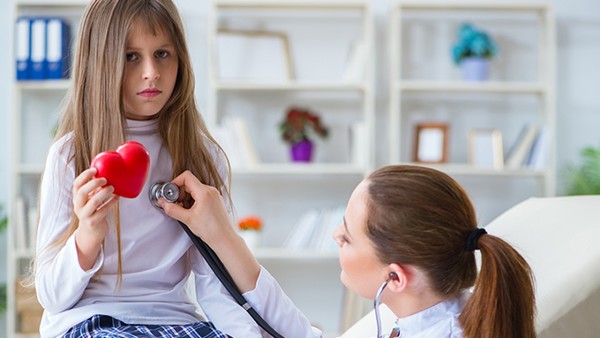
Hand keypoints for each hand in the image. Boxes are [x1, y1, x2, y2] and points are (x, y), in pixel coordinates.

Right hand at [73, 168, 117, 269]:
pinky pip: (104, 210)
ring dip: (104, 193)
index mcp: (77, 198)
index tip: (94, 169)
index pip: (76, 185)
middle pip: (82, 192)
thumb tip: (106, 172)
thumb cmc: (94, 211)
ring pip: (94, 202)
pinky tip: (117, 198)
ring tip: (113, 188)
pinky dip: (111, 202)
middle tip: (105, 179)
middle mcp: (78, 206)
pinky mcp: (93, 222)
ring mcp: (85, 215)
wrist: (92, 232)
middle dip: (94, 184)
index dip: (84, 176)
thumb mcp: (91, 199)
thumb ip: (94, 189)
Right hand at [160, 170, 259, 291]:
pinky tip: (192, 212)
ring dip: (187, 198)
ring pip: (195, 190)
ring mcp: (214, 195)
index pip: (186, 177)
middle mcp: (211, 191)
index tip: (170, 192)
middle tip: (176, 205)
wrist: (224, 238)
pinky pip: (202, 195)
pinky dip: (194, 201)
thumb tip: (163, 203)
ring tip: (186, 211)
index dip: (175, 182)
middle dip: (180, 193)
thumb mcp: (187, 219)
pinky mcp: (216, 200)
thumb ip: (172, 209)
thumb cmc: (211, 230)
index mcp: (204, 192)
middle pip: (190, 183)